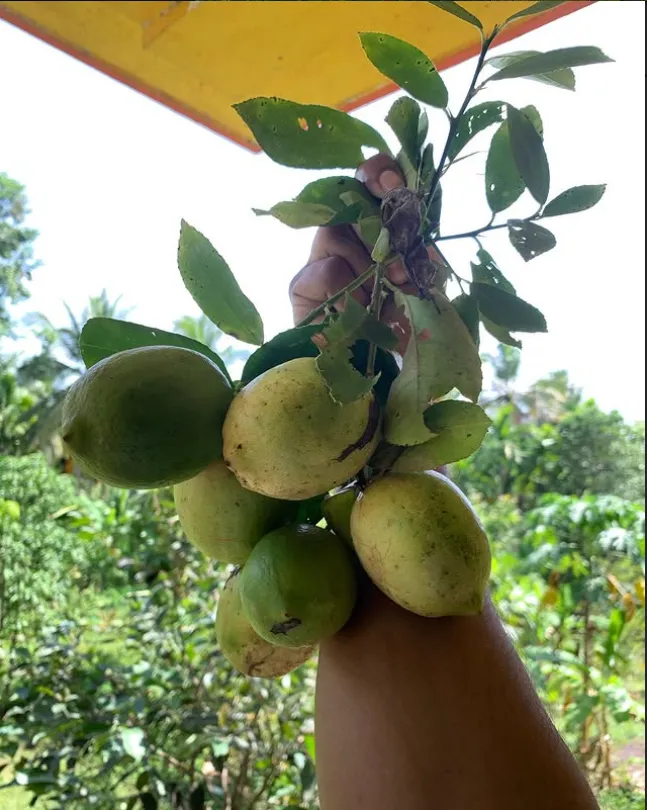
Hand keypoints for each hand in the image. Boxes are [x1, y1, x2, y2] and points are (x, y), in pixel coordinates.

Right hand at [288, 154, 446, 352]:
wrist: (366, 370)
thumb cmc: (396, 326)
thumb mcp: (418, 288)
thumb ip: (421, 263)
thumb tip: (426, 252)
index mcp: (374, 226)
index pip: (370, 182)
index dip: (378, 172)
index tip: (393, 184)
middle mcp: (343, 234)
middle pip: (349, 201)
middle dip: (379, 227)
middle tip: (401, 267)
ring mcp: (318, 258)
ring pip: (337, 237)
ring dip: (368, 269)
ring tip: (385, 299)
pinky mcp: (300, 285)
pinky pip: (326, 272)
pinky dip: (348, 293)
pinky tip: (357, 314)